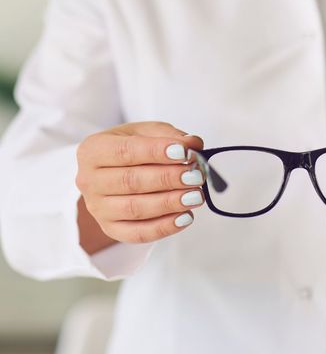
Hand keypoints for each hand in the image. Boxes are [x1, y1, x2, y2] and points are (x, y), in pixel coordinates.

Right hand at [76, 121, 205, 246]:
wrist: (114, 169)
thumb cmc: (132, 146)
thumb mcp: (149, 131)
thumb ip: (171, 136)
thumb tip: (193, 145)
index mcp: (93, 149)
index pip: (125, 151)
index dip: (156, 152)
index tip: (185, 153)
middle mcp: (89, 180)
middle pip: (131, 182)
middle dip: (168, 179)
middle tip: (196, 175)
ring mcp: (97, 208)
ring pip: (135, 209)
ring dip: (169, 203)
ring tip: (196, 195)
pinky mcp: (110, 228)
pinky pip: (137, 233)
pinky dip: (164, 227)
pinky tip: (185, 217)